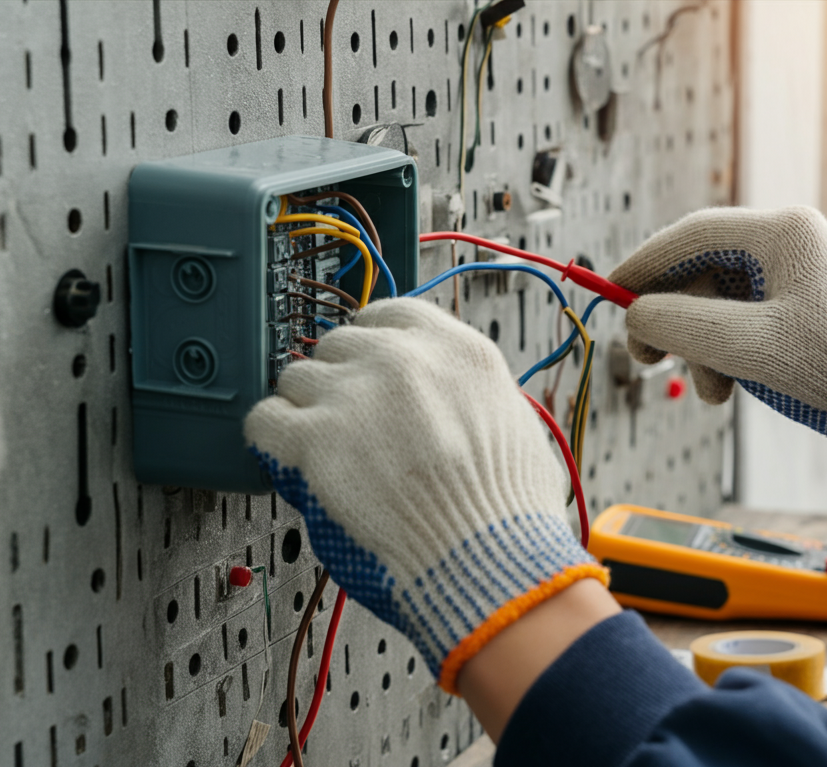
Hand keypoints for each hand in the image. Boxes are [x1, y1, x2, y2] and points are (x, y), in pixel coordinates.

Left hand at [244, 298, 606, 693]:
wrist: (487, 560)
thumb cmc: (507, 513)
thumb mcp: (515, 427)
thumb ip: (470, 397)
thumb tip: (448, 401)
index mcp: (460, 351)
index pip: (391, 314)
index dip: (374, 343)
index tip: (367, 366)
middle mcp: (404, 358)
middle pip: (338, 343)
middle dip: (341, 381)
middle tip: (350, 425)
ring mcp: (355, 393)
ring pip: (297, 377)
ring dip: (307, 411)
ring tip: (327, 452)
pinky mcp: (314, 437)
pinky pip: (264, 419)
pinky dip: (273, 443)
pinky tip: (293, 462)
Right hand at [609, 206, 826, 468]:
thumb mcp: (744, 347)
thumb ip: (679, 324)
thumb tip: (635, 315)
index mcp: (787, 233)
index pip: (694, 235)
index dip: (645, 264)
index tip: (611, 291)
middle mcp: (797, 243)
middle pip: (707, 271)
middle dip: (676, 320)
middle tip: (646, 358)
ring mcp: (806, 274)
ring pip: (725, 302)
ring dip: (704, 348)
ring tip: (712, 392)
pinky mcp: (811, 307)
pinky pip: (752, 319)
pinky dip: (732, 352)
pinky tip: (732, 387)